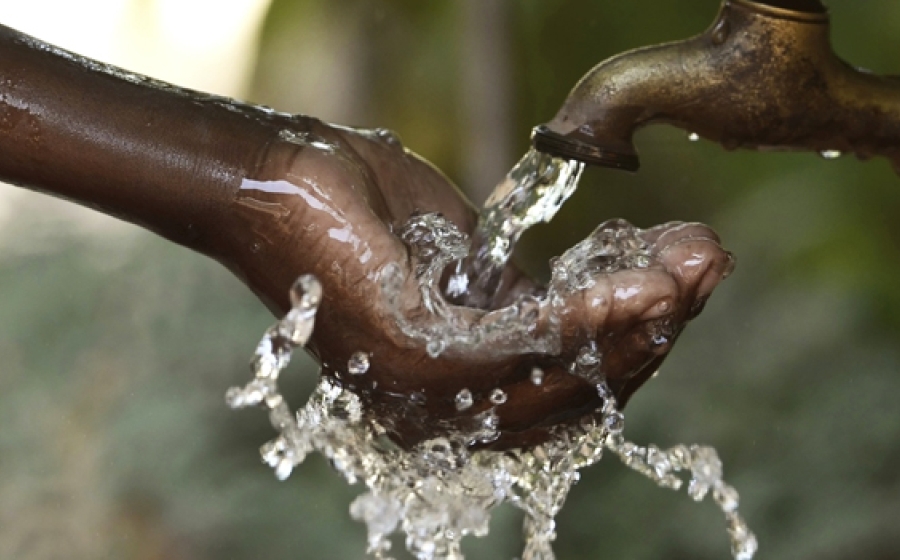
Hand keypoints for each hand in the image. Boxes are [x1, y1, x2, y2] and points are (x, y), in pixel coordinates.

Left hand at [249, 121, 733, 448]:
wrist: (283, 179)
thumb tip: (588, 303)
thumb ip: (520, 302)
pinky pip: (521, 346)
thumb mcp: (463, 270)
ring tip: (687, 272)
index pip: (568, 389)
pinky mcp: (414, 354)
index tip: (687, 280)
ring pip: (560, 378)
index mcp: (455, 397)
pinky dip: (587, 317)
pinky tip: (637, 283)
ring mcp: (424, 395)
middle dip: (653, 334)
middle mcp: (443, 415)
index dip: (637, 342)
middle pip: (577, 396)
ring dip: (635, 323)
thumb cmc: (367, 218)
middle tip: (707, 270)